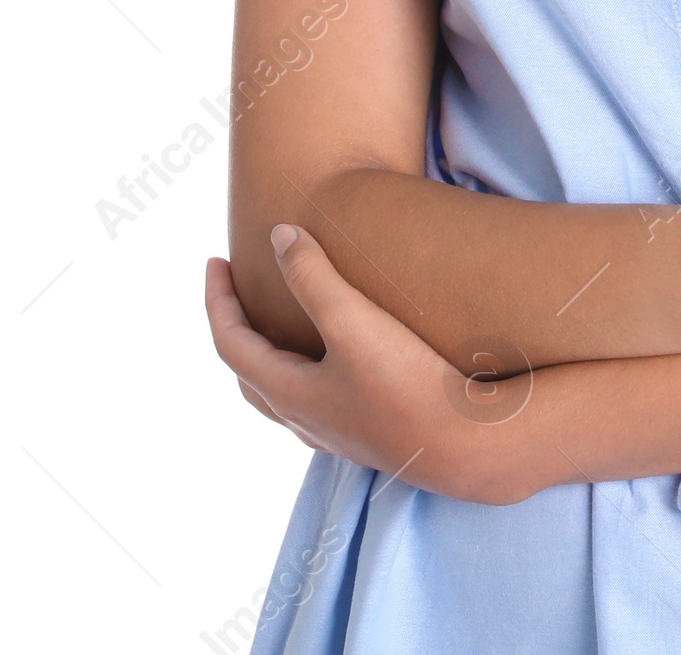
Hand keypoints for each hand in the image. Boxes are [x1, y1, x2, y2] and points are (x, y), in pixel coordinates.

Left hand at [205, 226, 519, 506]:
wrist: (465, 445)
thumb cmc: (406, 383)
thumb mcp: (354, 322)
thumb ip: (312, 277)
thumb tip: (279, 235)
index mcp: (288, 393)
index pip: (231, 343)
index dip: (217, 300)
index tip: (214, 261)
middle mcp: (304, 419)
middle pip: (249, 372)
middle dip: (236, 328)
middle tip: (236, 291)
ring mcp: (336, 431)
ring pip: (282, 392)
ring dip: (270, 352)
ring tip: (280, 322)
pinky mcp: (368, 432)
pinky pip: (317, 399)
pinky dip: (306, 369)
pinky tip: (334, 358)